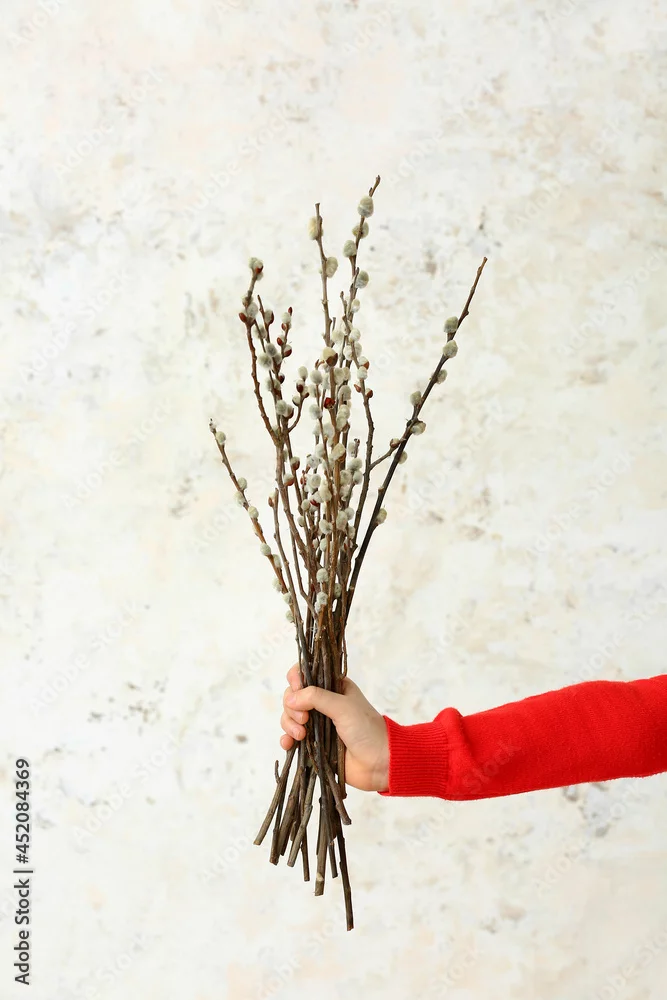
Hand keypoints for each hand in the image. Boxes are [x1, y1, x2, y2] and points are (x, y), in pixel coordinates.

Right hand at [279, 663, 389, 792]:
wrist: (378, 762)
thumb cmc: (366, 729)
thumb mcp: (343, 706)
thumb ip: (316, 697)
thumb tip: (291, 698)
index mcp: (333, 687)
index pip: (306, 673)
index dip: (296, 678)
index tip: (297, 688)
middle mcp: (322, 702)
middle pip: (293, 696)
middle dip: (292, 706)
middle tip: (305, 719)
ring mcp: (316, 723)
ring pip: (290, 716)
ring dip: (289, 724)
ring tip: (301, 735)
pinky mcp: (313, 743)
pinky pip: (291, 737)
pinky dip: (287, 739)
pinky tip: (289, 744)